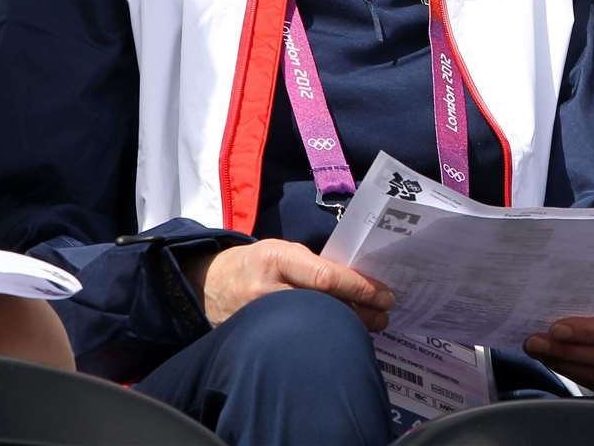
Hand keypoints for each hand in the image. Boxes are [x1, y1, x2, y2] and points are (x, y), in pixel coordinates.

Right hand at [186, 239, 393, 330]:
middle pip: (323, 305)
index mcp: (277, 259)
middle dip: (361, 312)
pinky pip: (294, 341)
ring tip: (372, 326)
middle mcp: (266, 290)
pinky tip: (340, 340)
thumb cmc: (256, 263)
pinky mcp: (252, 338)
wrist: (209, 284)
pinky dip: (322, 340)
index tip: (385, 295)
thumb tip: (358, 283)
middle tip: (385, 315)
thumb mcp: (282, 252)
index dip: (359, 288)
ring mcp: (257, 318)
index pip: (326, 277)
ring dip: (347, 328)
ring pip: (312, 326)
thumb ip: (314, 265)